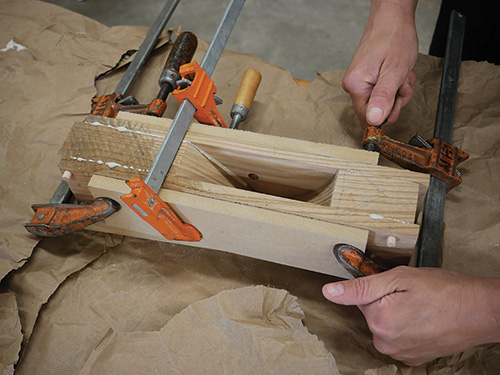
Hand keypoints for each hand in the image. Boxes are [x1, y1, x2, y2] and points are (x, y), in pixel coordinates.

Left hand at [322, 266, 499, 365]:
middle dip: (387, 301)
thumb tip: (329, 292)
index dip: (379, 287)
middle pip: (372, 313)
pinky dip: (407, 328)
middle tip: (412, 295)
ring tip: (421, 307)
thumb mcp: (400, 278)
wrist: (481, 311)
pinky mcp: (413, 359)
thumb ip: (361, 287)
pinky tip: (424, 320)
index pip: (360, 298)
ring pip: (385, 325)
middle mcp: (386, 343)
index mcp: (379, 321)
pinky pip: (398, 338)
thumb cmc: (445, 290)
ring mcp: (400, 354)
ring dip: (397, 315)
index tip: (398, 286)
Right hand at [342, 0, 418, 126]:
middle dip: (395, 100)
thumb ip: (384, 97)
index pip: (368, 119)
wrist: (392, 19)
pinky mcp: (366, 78)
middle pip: (376, 111)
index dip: (386, 115)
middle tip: (402, 82)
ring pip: (382, 102)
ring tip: (401, 73)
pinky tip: (397, 71)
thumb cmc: (394, 38)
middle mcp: (353, 86)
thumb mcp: (395, 70)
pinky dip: (394, 84)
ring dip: (398, 91)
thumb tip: (374, 120)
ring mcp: (359, 82)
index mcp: (356, 86)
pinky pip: (382, 92)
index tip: (397, 100)